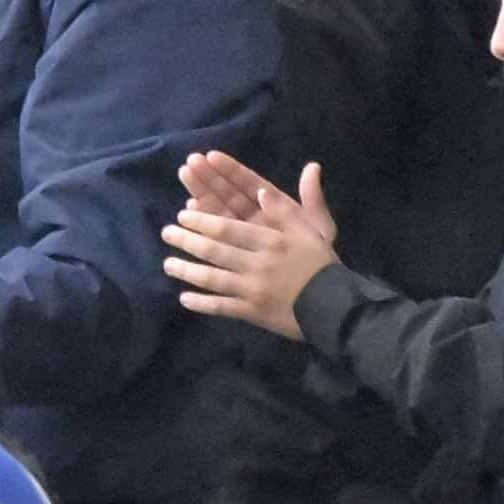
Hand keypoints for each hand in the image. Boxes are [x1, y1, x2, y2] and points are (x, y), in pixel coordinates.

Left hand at [160, 151, 338, 331]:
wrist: (336, 307)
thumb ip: (287, 209)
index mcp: (270, 240)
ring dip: (187, 271)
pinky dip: (202, 303)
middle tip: (167, 233)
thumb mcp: (311, 230)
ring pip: (213, 278)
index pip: (229, 227)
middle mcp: (257, 263)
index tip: (184, 214)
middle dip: (187, 241)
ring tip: (167, 264)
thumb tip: (261, 191)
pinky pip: (222, 308)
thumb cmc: (322, 265)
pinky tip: (184, 299)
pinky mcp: (252, 312)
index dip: (203, 220)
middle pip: (215, 250)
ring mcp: (252, 290)